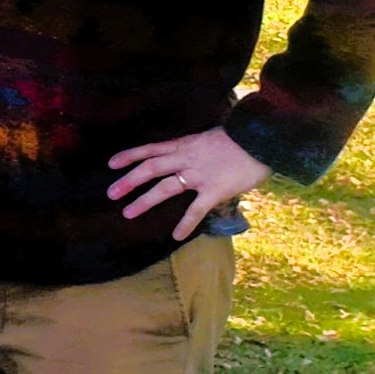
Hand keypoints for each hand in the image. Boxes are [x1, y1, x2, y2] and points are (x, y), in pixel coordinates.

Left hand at [107, 127, 268, 239]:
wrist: (264, 138)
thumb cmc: (241, 137)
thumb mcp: (210, 137)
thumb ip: (195, 148)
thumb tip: (184, 157)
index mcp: (186, 145)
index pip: (151, 149)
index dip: (130, 156)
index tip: (111, 164)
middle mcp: (187, 159)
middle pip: (151, 169)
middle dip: (129, 181)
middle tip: (111, 193)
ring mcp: (200, 175)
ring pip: (165, 188)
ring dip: (145, 201)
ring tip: (128, 214)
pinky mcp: (215, 190)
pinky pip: (197, 209)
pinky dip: (186, 223)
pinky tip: (176, 236)